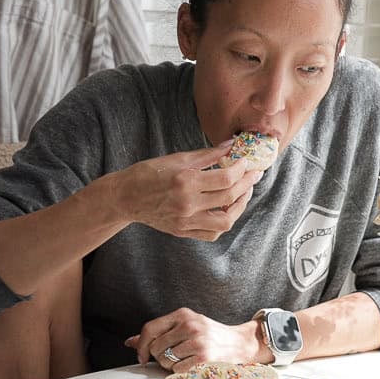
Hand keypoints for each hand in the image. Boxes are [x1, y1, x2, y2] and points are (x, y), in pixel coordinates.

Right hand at [108, 144, 262, 240]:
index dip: (242, 169)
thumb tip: (231, 145)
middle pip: (229, 197)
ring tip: (244, 193)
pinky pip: (212, 233)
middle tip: (254, 174)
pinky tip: (227, 209)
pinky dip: (224, 222)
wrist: (125, 197)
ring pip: (225, 221)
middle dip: (247, 184)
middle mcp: (187, 204)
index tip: (247, 162)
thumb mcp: (177, 158)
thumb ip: (207, 154)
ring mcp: (185, 221)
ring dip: (240, 207)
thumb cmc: (148, 173)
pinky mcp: (183, 231)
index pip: (226, 178)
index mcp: (185, 182)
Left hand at [125, 307, 268, 371]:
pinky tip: (191, 365)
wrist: (240, 343)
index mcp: (183, 314)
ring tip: (185, 359)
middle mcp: (189, 326)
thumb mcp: (186, 326)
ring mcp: (197, 342)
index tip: (141, 356)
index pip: (150, 328)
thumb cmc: (211, 335)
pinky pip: (176, 370)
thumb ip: (158, 332)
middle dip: (159, 356)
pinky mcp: (203, 358)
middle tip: (174, 355)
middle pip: (155, 347)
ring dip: (170, 365)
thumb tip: (130, 342)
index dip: (140, 345)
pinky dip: (180, 372)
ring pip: (165, 360)